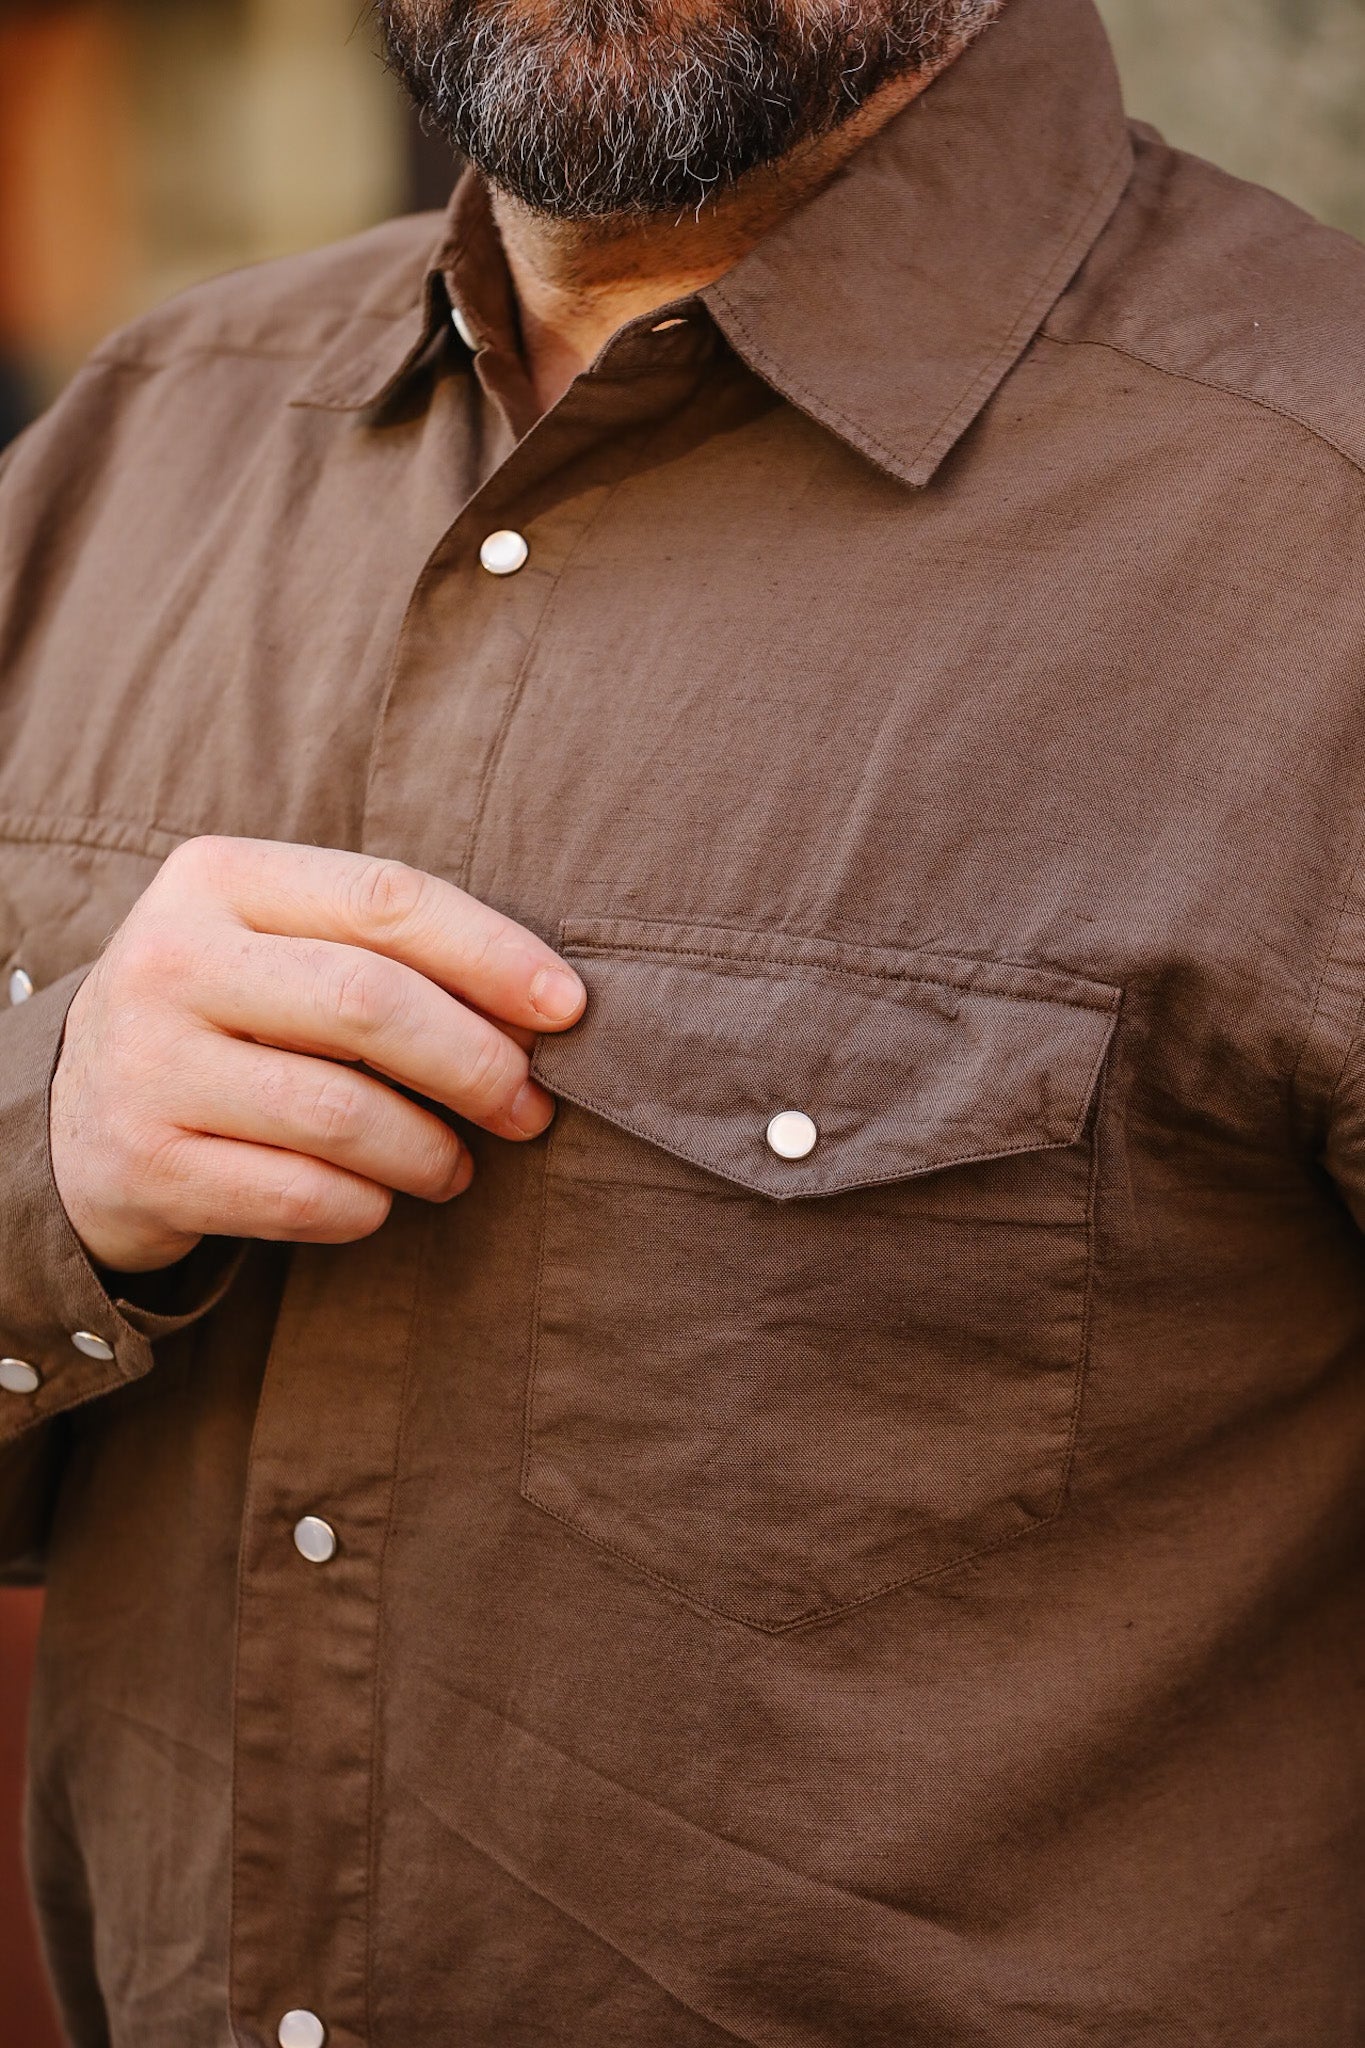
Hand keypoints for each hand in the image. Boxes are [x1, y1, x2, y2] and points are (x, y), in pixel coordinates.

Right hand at [49, 837, 585, 1273]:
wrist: (73, 1116)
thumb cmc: (226, 1018)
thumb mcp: (278, 949)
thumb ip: (389, 953)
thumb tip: (545, 1011)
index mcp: (217, 878)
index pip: (386, 899)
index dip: (494, 954)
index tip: (568, 1009)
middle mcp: (170, 960)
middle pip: (370, 1003)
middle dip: (477, 1062)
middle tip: (530, 1107)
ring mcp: (146, 1066)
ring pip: (342, 1113)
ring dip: (431, 1150)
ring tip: (457, 1166)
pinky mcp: (143, 1167)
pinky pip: (301, 1197)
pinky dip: (367, 1208)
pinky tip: (380, 1201)